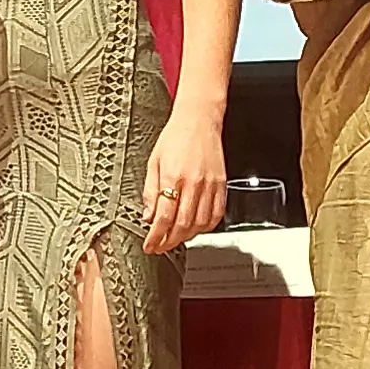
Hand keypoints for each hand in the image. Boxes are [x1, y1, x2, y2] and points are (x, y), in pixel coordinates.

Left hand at [139, 111, 225, 256]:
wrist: (199, 120)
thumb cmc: (175, 137)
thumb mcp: (154, 162)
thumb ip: (150, 191)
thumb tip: (148, 216)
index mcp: (173, 177)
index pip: (163, 217)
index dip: (156, 237)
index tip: (150, 245)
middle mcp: (193, 183)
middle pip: (182, 225)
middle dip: (169, 242)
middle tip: (160, 247)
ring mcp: (210, 185)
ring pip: (200, 224)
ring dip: (186, 237)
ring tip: (174, 239)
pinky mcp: (222, 185)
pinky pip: (216, 215)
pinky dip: (206, 227)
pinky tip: (195, 229)